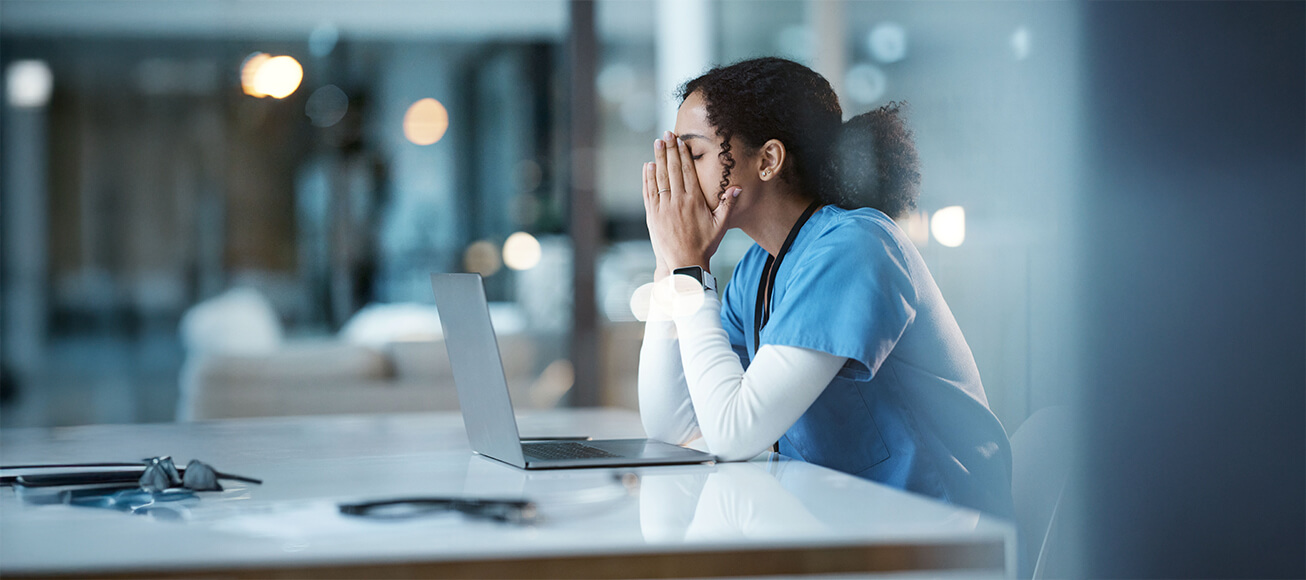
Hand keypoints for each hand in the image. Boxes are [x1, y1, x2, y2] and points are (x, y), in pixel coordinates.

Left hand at [643, 131, 739, 277]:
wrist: (685, 264)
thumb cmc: (705, 245)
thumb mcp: (720, 225)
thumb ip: (728, 205)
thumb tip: (737, 188)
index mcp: (694, 201)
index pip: (687, 171)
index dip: (683, 154)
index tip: (680, 141)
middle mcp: (678, 201)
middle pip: (672, 170)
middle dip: (669, 150)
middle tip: (666, 134)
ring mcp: (663, 208)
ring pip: (659, 178)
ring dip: (657, 159)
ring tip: (657, 143)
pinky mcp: (653, 216)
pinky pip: (649, 193)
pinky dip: (648, 178)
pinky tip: (648, 166)